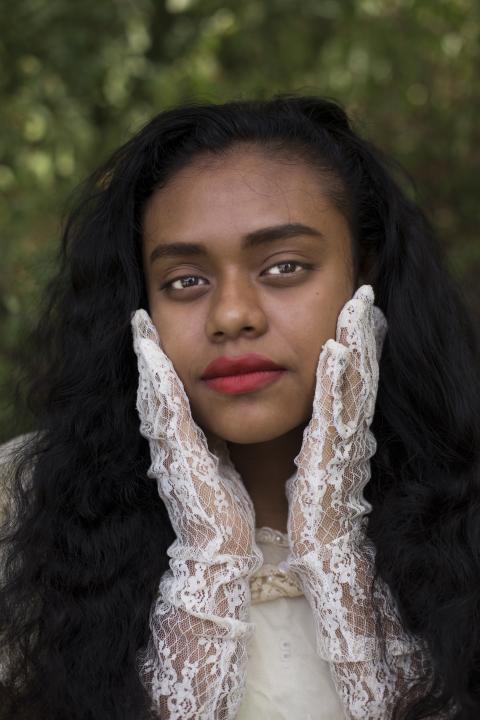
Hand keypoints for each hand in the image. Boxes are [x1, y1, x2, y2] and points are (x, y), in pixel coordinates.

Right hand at [131, 309, 258, 561]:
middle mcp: (171, 441)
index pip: (171, 392)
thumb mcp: (220, 464)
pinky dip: (157, 384)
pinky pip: (166, 414)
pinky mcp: (176, 457)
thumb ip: (215, 440)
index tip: (155, 329)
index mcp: (183, 441)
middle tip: (140, 318)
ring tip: (141, 326)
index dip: (160, 361)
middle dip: (146, 352)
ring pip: (154, 395)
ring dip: (147, 359)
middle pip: (156, 388)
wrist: (222, 548)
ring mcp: (169, 449)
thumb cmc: (225, 508)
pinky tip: (153, 357)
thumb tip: (221, 411)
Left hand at [286, 285, 387, 555]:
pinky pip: (336, 409)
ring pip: (355, 382)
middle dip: (362, 331)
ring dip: (358, 343)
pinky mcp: (331, 455)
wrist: (316, 554)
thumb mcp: (313, 463)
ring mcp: (343, 441)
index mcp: (338, 429)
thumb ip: (312, 433)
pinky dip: (339, 377)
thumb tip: (305, 412)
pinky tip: (338, 348)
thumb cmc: (310, 511)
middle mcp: (346, 430)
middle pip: (359, 371)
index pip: (348, 378)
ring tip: (359, 306)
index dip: (355, 342)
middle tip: (364, 293)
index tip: (353, 307)